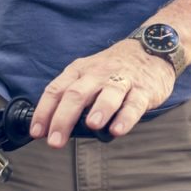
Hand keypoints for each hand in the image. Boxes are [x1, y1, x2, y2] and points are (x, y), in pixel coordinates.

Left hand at [30, 40, 175, 145]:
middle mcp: (98, 74)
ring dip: (100, 109)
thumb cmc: (114, 69)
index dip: (44, 111)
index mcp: (80, 71)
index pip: (56, 90)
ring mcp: (122, 80)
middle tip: (55, 141)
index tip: (37, 132)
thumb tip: (53, 127)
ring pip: (108, 94)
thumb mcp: (89, 74)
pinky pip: (134, 104)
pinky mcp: (143, 90)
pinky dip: (125, 117)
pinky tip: (118, 130)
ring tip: (91, 125)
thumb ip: (73, 96)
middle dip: (63, 118)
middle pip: (77, 94)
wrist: (153, 48)